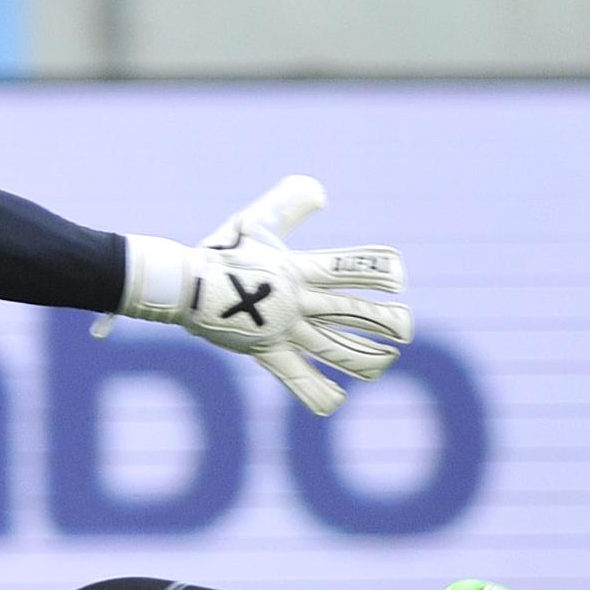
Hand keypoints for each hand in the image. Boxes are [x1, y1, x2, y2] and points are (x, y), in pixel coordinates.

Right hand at [112, 176, 411, 415]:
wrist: (182, 285)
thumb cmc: (221, 251)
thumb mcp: (255, 221)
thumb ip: (289, 205)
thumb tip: (319, 190)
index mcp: (298, 269)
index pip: (347, 268)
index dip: (377, 270)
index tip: (399, 279)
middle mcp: (297, 301)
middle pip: (352, 313)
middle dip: (386, 322)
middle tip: (407, 329)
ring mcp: (283, 330)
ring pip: (334, 349)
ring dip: (366, 359)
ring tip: (387, 362)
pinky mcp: (266, 352)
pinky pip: (296, 378)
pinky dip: (318, 391)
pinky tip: (338, 399)